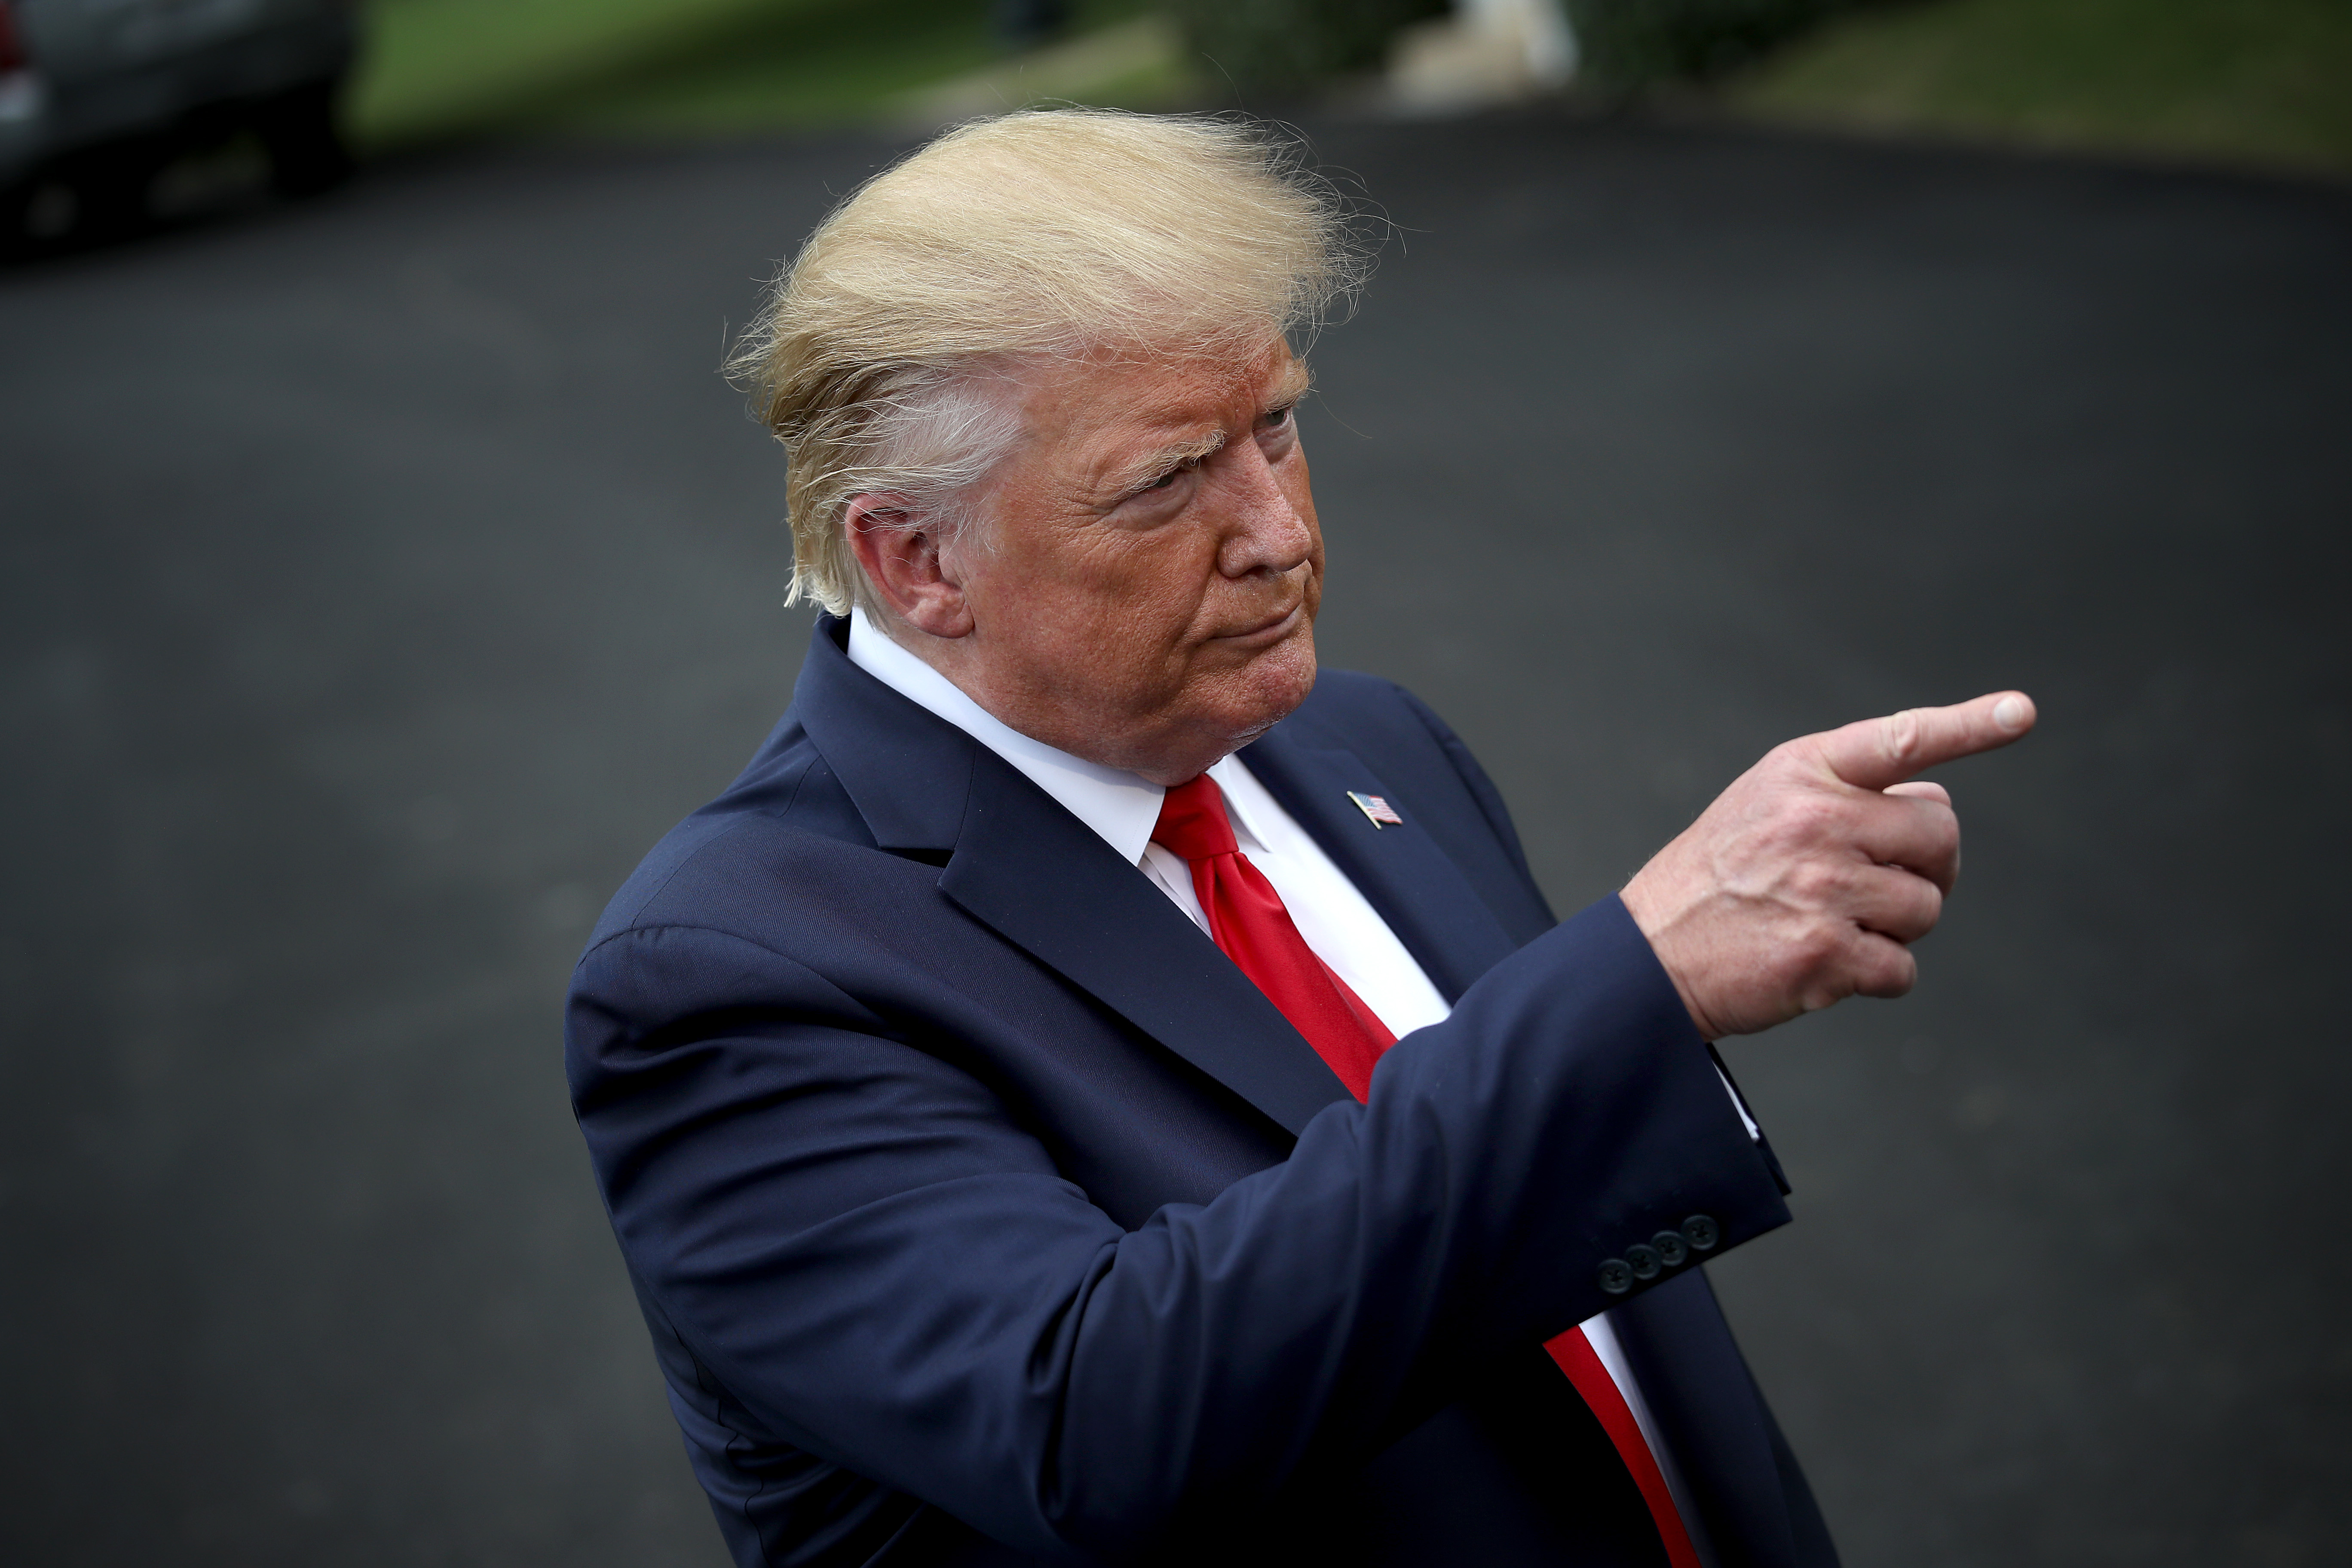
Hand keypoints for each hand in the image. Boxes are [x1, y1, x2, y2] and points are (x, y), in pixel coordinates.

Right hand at [1619, 692, 2036, 1038]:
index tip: (2020, 713)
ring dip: (1896, 926)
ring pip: (1927, 907)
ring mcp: (1821, 888)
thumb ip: (1844, 791)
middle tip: (1880, 884)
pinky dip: (1877, 975)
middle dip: (1927, 866)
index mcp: (1802, 774)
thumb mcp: (1765, 802)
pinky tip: (1827, 964)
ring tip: (1833, 923)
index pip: (1900, 739)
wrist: (1650, 954)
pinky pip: (1903, 968)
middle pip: (1939, 834)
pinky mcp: (1825, 954)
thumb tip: (1937, 807)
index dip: (1967, 726)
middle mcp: (1814, 821)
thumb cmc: (1718, 877)